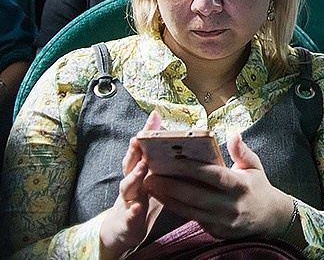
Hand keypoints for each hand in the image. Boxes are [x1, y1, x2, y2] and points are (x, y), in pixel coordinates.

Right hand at [99, 111, 164, 259]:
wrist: (123, 230)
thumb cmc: (143, 199)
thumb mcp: (152, 178)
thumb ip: (161, 159)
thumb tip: (177, 137)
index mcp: (139, 171)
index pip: (141, 149)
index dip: (145, 133)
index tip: (154, 116)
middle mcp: (131, 183)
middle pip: (130, 164)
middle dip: (133, 151)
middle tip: (138, 138)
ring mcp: (127, 201)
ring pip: (127, 187)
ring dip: (133, 177)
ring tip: (142, 168)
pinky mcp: (128, 221)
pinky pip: (129, 216)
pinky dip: (132, 211)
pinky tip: (137, 208)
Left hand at [143, 132, 294, 239]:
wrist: (269, 217)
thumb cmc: (258, 187)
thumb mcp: (255, 166)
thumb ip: (242, 151)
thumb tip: (234, 135)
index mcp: (241, 186)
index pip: (214, 176)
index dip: (193, 168)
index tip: (173, 159)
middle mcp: (231, 205)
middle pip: (196, 195)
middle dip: (171, 185)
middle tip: (150, 175)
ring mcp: (223, 221)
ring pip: (189, 210)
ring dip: (168, 198)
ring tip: (151, 186)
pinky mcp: (216, 231)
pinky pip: (192, 218)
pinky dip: (176, 208)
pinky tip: (164, 198)